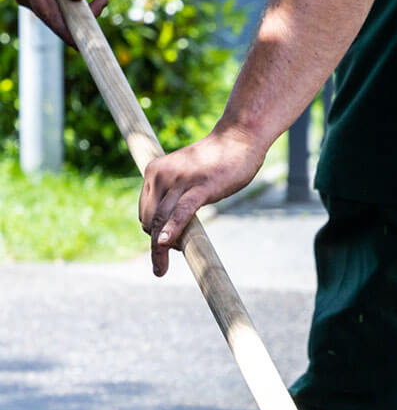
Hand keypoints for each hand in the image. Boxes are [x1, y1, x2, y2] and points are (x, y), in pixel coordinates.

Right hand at [14, 0, 107, 45]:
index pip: (51, 18)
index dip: (71, 34)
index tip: (88, 45)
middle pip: (61, 22)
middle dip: (84, 15)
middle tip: (102, 0)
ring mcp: (38, 3)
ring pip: (67, 19)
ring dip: (83, 5)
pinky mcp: (48, 4)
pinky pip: (69, 13)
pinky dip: (81, 3)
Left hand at [139, 124, 266, 276]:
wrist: (238, 139)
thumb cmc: (217, 161)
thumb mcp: (188, 176)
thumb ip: (176, 196)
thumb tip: (173, 225)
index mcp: (154, 172)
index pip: (145, 213)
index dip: (153, 234)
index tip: (162, 251)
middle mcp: (161, 175)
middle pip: (149, 220)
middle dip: (157, 244)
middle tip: (173, 256)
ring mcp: (180, 180)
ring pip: (161, 221)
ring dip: (159, 249)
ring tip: (160, 269)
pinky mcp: (200, 187)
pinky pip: (181, 212)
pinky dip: (172, 229)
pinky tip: (165, 244)